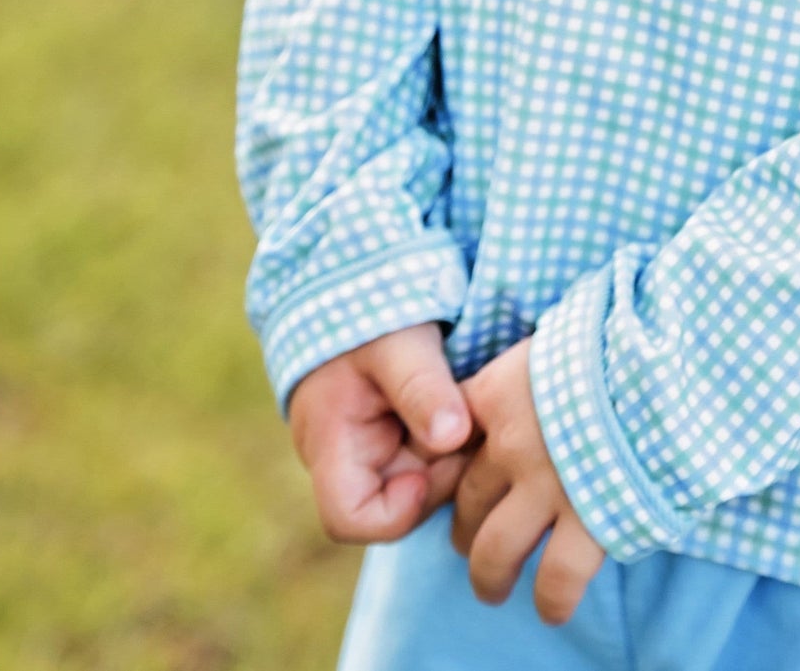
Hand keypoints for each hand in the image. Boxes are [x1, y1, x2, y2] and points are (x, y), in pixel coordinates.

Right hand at [289, 322, 473, 544]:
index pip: (349, 519)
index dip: (398, 511)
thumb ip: (421, 388)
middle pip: (395, 503)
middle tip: (470, 427)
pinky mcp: (395, 435)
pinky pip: (425, 457)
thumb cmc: (370, 309)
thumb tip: (452, 439)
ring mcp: (370, 448)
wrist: (357, 281)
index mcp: (329, 442)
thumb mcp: (398, 343)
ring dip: (449, 456)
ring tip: (470, 411)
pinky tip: (468, 410)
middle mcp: (346, 457)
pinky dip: (449, 439)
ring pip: (416, 480)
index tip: (436, 459)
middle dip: (439, 474)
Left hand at [451, 339, 605, 624]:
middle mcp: (512, 442)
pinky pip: (558, 578)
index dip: (448, 466)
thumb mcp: (563, 335)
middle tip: (473, 543)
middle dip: (466, 529)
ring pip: (496, 552)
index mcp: (500, 391)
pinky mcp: (590, 516)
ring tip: (493, 589)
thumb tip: (539, 377)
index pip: (447, 440)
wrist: (669, 350)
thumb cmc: (621, 336)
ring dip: (490, 577)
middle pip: (468, 502)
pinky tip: (553, 609)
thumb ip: (537, 368)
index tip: (458, 477)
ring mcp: (548, 484)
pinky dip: (553, 600)